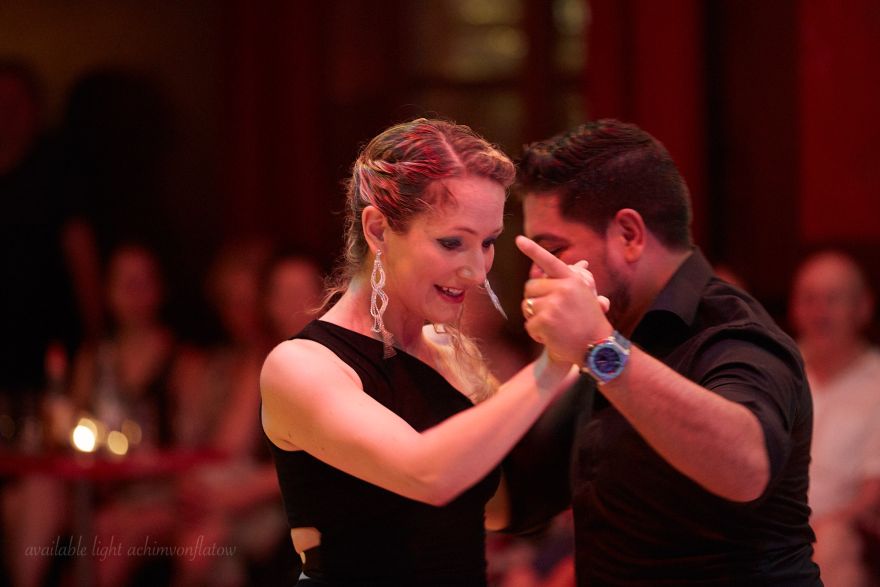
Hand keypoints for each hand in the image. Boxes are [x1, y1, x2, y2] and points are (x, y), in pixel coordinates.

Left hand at [516, 236, 612, 364]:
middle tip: (551, 314)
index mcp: (572, 279)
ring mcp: (553, 304)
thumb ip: (575, 281)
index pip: (549, 261)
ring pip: (527, 306)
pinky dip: (536, 334)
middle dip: (535, 300)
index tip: (518, 240)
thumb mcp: (586, 295)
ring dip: (535, 319)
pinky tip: (552, 337)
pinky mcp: (545, 320)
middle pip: (529, 287)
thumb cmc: (590, 322)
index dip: (532, 250)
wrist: (598, 347)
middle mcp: (563, 287)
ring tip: (554, 326)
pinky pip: (529, 325)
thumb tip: (581, 263)